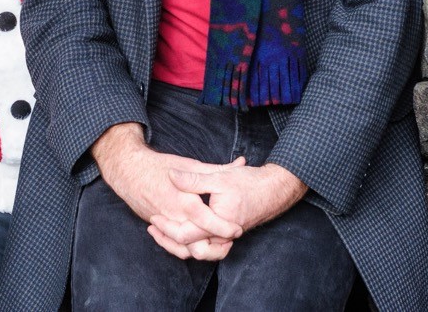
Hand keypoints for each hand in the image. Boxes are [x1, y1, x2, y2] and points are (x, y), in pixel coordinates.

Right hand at [91, 124, 243, 258]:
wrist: (129, 171)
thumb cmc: (160, 165)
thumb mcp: (191, 164)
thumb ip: (217, 169)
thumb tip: (241, 163)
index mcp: (185, 201)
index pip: (210, 223)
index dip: (226, 229)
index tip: (237, 228)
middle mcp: (175, 217)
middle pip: (199, 244)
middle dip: (218, 247)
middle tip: (230, 240)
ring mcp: (165, 225)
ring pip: (187, 249)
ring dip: (204, 251)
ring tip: (218, 243)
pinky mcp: (158, 228)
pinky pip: (173, 246)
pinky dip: (186, 248)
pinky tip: (197, 242)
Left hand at [155, 162, 307, 257]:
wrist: (274, 190)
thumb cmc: (248, 182)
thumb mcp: (218, 177)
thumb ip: (193, 179)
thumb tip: (171, 176)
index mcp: (217, 223)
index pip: (186, 235)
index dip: (167, 228)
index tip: (154, 217)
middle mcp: (221, 236)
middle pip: (190, 249)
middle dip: (168, 241)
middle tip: (152, 227)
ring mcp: (225, 238)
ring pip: (198, 251)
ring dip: (178, 243)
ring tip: (161, 231)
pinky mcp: (226, 235)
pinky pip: (206, 246)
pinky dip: (191, 240)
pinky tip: (180, 227)